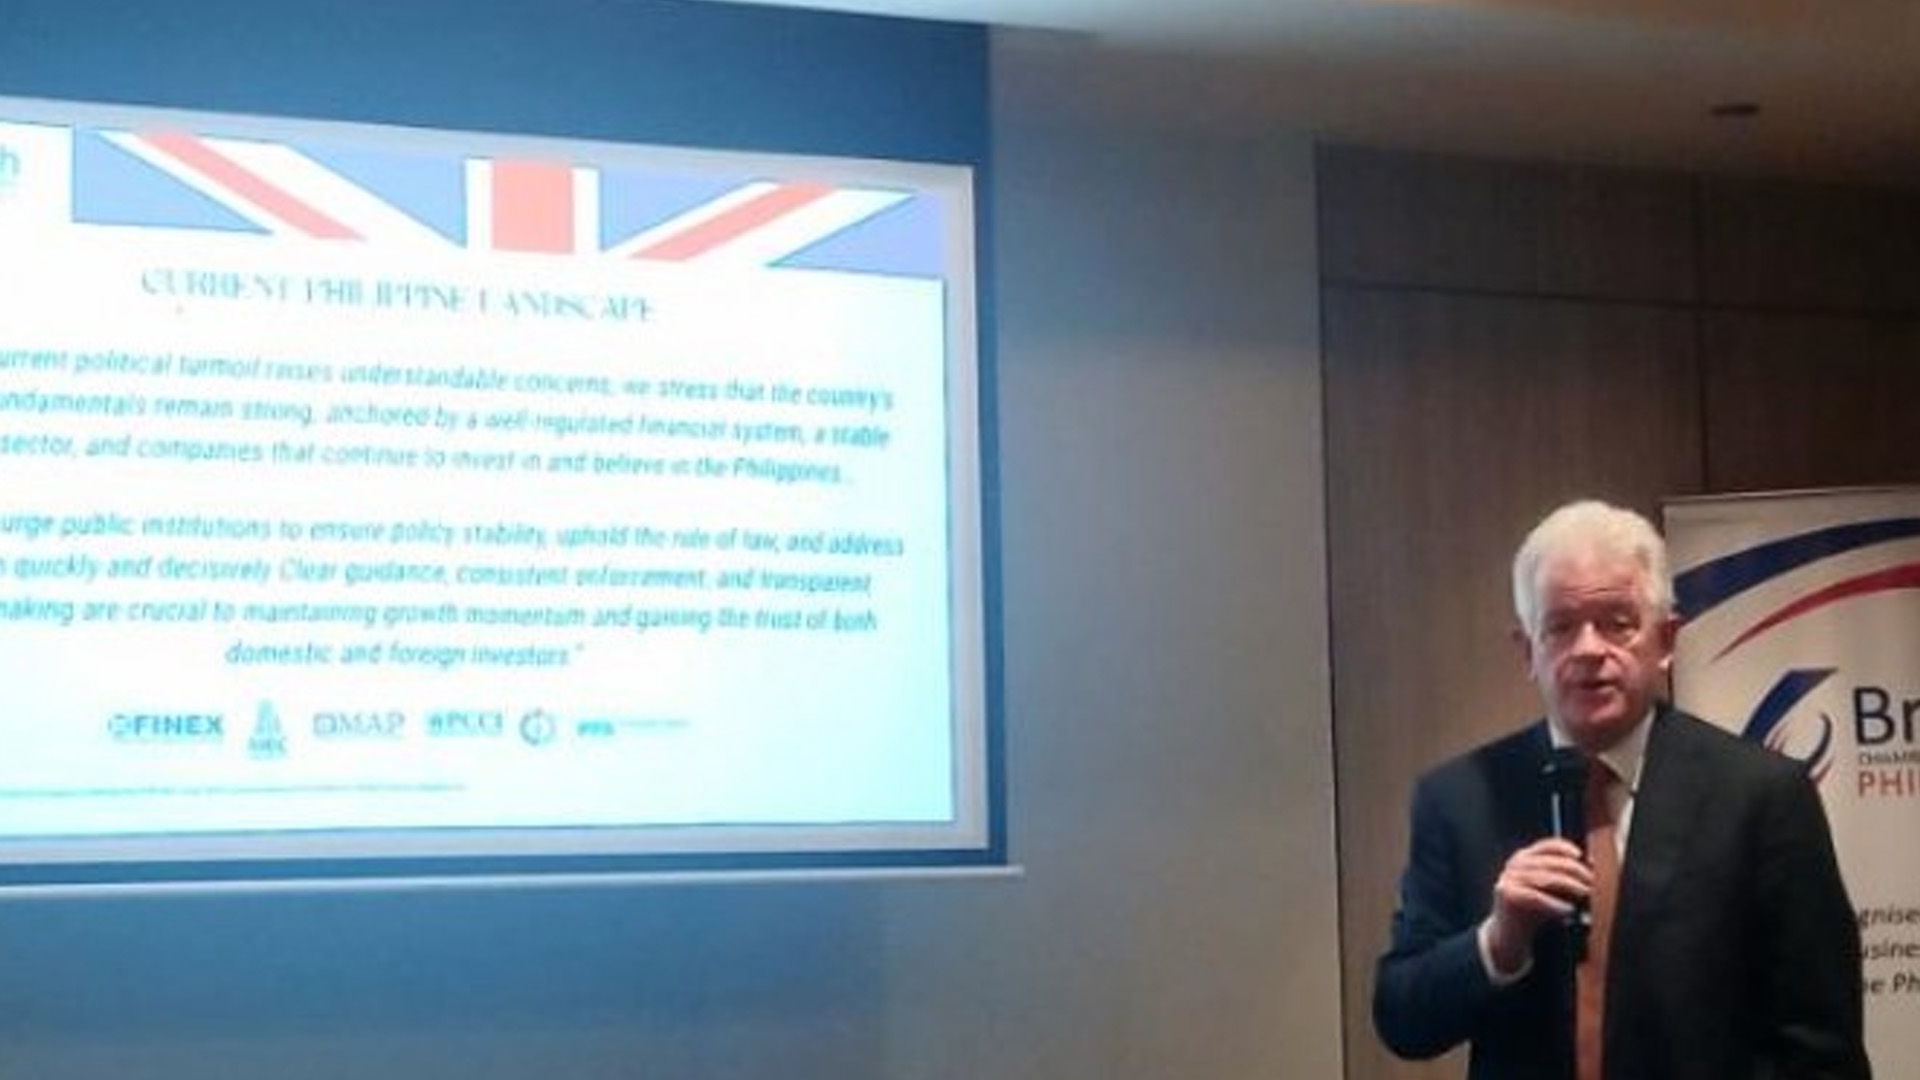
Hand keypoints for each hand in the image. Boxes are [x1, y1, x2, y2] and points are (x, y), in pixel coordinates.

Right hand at [1484, 837, 1591, 974]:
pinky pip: (1536, 896)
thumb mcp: (1550, 889)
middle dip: (1574, 871)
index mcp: (1524, 857)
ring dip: (1569, 885)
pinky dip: (1555, 903)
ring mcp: (1509, 878)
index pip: (1546, 846)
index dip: (1565, 848)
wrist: (1511, 934)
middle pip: (1550, 862)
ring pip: (1545, 878)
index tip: (1582, 856)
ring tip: (1585, 893)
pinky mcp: (1506, 893)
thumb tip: (1590, 864)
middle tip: (1591, 881)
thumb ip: (1564, 876)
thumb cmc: (1535, 910)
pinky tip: (1569, 909)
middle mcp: (1514, 864)